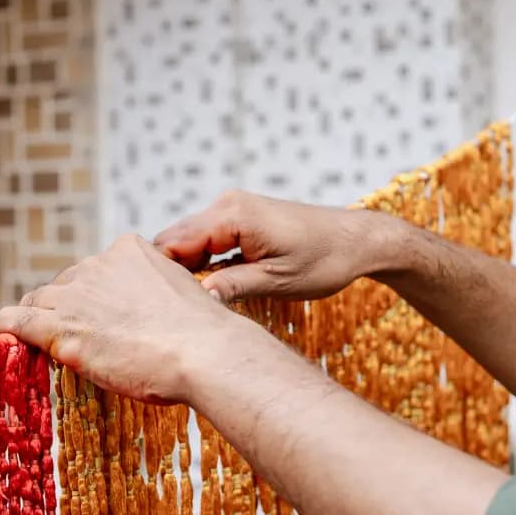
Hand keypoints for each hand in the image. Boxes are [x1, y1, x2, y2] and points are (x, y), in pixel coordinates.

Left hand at [0, 234, 260, 404]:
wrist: (202, 352)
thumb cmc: (202, 334)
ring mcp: (76, 296)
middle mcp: (97, 265)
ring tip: (37, 340)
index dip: (89, 295)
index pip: (93, 270)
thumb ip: (154, 292)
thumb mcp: (179, 293)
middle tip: (74, 336)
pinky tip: (4, 336)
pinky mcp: (59, 327)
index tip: (94, 315)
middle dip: (64, 307)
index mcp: (128, 250)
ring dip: (36, 319)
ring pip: (37, 301)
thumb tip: (149, 313)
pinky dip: (7, 325)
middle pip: (63, 285)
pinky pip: (15, 319)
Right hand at [153, 190, 406, 301]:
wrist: (358, 241)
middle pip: (175, 239)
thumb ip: (231, 286)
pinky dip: (202, 262)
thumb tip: (194, 300)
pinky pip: (207, 239)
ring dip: (186, 269)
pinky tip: (206, 288)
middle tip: (169, 310)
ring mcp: (233, 209)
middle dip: (169, 272)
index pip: (173, 242)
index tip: (157, 305)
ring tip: (186, 303)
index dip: (161, 275)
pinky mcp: (241, 218)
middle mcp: (227, 204)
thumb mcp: (277, 281)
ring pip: (189, 240)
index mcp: (233, 216)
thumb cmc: (325, 260)